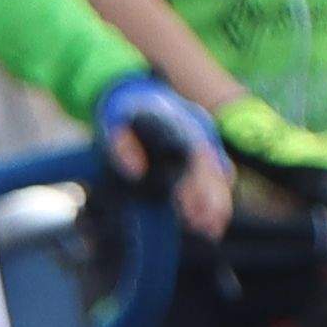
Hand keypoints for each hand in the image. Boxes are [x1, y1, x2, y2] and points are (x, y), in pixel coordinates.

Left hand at [98, 77, 236, 239]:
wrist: (129, 95)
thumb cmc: (120, 110)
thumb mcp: (112, 121)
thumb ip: (121, 145)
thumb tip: (136, 172)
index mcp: (182, 125)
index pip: (200, 157)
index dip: (203, 185)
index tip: (201, 209)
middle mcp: (197, 134)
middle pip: (213, 170)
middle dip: (214, 200)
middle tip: (210, 229)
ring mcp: (196, 145)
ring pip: (213, 176)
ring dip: (213, 203)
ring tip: (209, 232)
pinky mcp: (189, 156)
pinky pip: (203, 178)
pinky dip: (205, 198)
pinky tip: (202, 222)